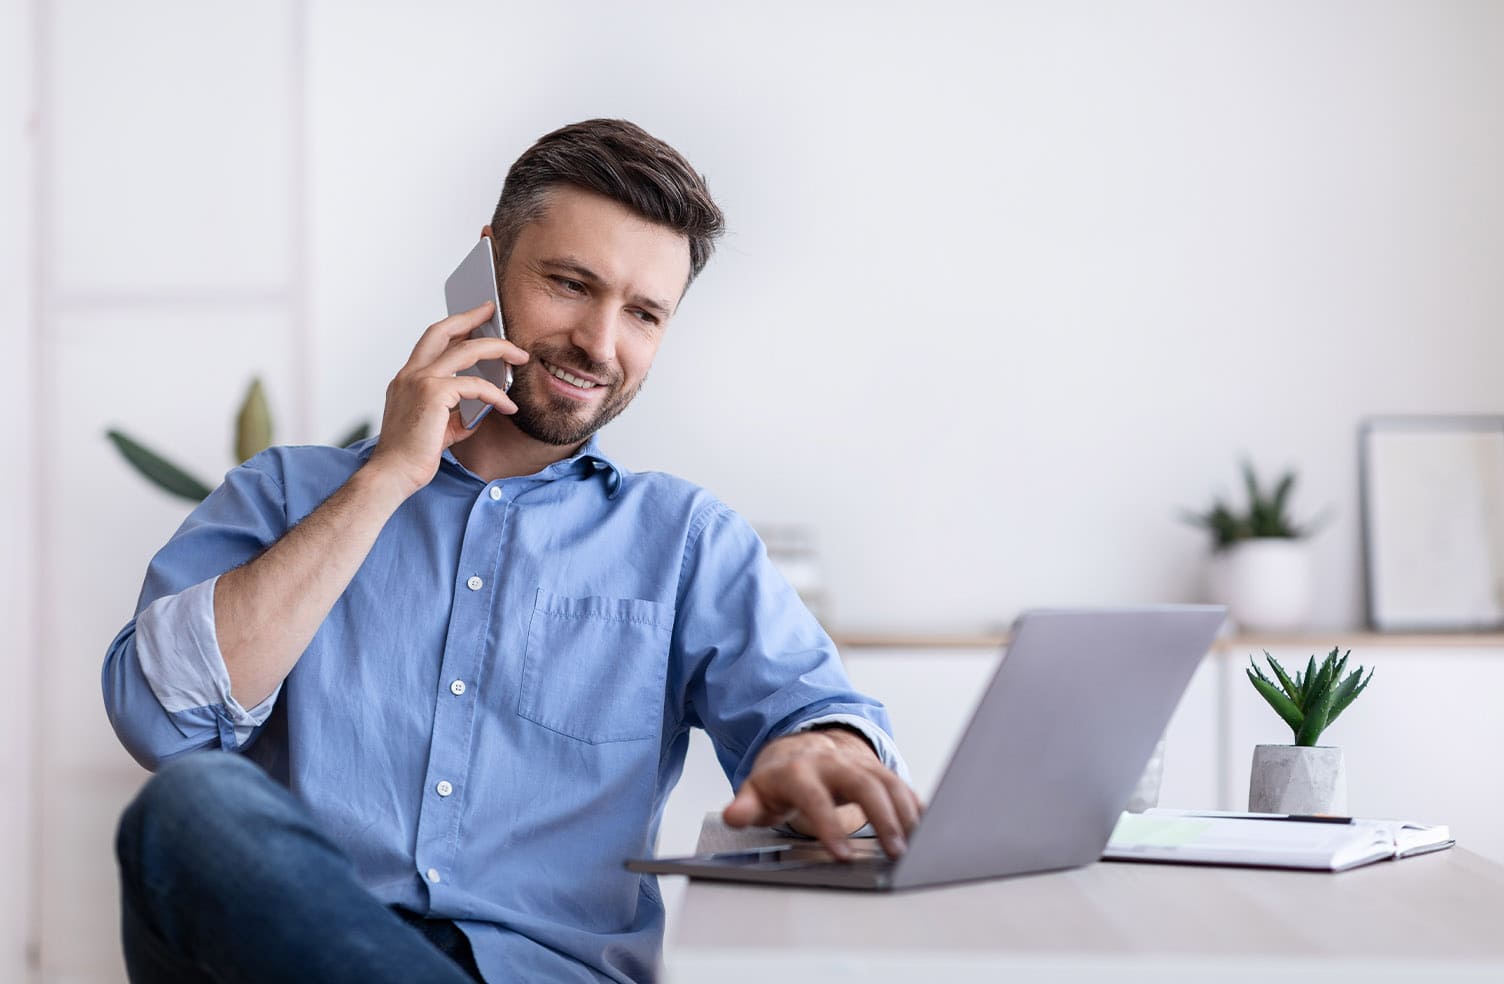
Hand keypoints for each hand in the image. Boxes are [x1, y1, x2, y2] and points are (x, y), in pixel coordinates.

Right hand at [367, 302, 528, 494]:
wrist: (394, 474)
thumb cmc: (413, 455)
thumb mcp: (440, 427)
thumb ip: (457, 412)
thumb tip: (483, 408)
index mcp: (407, 379)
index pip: (431, 341)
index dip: (454, 326)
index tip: (473, 319)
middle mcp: (410, 374)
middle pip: (442, 330)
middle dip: (470, 317)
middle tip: (491, 309)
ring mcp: (419, 381)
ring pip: (465, 350)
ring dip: (497, 348)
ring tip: (519, 355)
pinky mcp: (433, 394)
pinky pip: (475, 385)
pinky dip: (496, 394)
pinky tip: (509, 406)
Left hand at [722, 728, 922, 859]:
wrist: (800, 748)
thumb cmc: (779, 779)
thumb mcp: (756, 792)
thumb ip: (745, 806)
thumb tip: (734, 815)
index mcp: (799, 770)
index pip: (816, 797)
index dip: (829, 825)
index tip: (843, 855)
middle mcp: (832, 762)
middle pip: (863, 784)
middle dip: (882, 817)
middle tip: (895, 852)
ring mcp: (858, 763)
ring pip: (888, 782)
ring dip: (904, 814)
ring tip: (915, 845)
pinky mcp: (877, 769)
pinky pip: (900, 784)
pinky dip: (915, 805)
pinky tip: (927, 827)